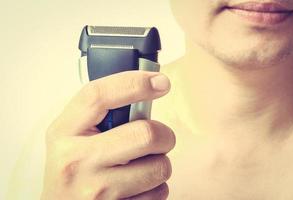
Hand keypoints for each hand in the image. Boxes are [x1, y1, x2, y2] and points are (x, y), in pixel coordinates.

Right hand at [41, 70, 175, 199]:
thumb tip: (145, 94)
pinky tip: (138, 187)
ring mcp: (96, 191)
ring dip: (159, 163)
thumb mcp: (72, 135)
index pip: (99, 95)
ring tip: (141, 165)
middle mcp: (76, 161)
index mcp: (64, 132)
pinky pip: (159, 193)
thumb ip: (101, 113)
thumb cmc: (72, 169)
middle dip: (164, 134)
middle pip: (145, 134)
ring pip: (159, 166)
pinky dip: (156, 187)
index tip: (160, 82)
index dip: (135, 82)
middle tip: (159, 137)